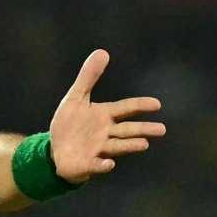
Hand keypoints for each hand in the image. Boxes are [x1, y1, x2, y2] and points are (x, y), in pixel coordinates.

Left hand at [49, 50, 165, 182]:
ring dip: (129, 145)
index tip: (156, 104)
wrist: (55, 150)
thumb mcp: (76, 98)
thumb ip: (88, 77)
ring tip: (143, 144)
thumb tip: (102, 51)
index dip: (139, 106)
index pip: (125, 109)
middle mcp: (106, 133)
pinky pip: (96, 165)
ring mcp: (98, 150)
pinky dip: (102, 165)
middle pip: (127, 130)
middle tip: (162, 129)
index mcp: (105, 116)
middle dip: (143, 129)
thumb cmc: (69, 124)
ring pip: (117, 146)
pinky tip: (109, 163)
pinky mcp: (87, 164)